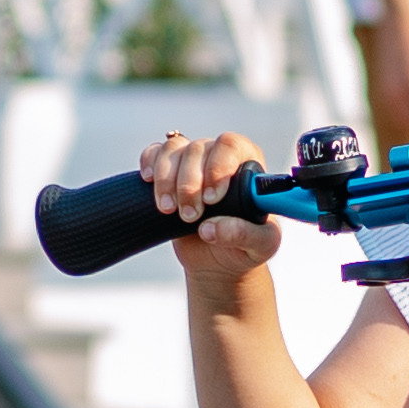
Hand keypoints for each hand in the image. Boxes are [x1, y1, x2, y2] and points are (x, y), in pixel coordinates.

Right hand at [140, 128, 280, 282]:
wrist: (218, 261)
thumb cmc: (245, 247)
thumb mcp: (260, 246)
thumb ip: (245, 234)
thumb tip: (211, 227)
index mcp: (247, 165)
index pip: (230, 146)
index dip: (217, 167)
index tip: (212, 199)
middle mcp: (219, 157)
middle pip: (198, 148)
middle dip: (189, 184)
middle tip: (190, 216)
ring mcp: (192, 162)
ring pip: (174, 149)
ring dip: (166, 180)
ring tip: (169, 211)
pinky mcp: (169, 172)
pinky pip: (154, 153)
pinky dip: (149, 164)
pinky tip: (149, 182)